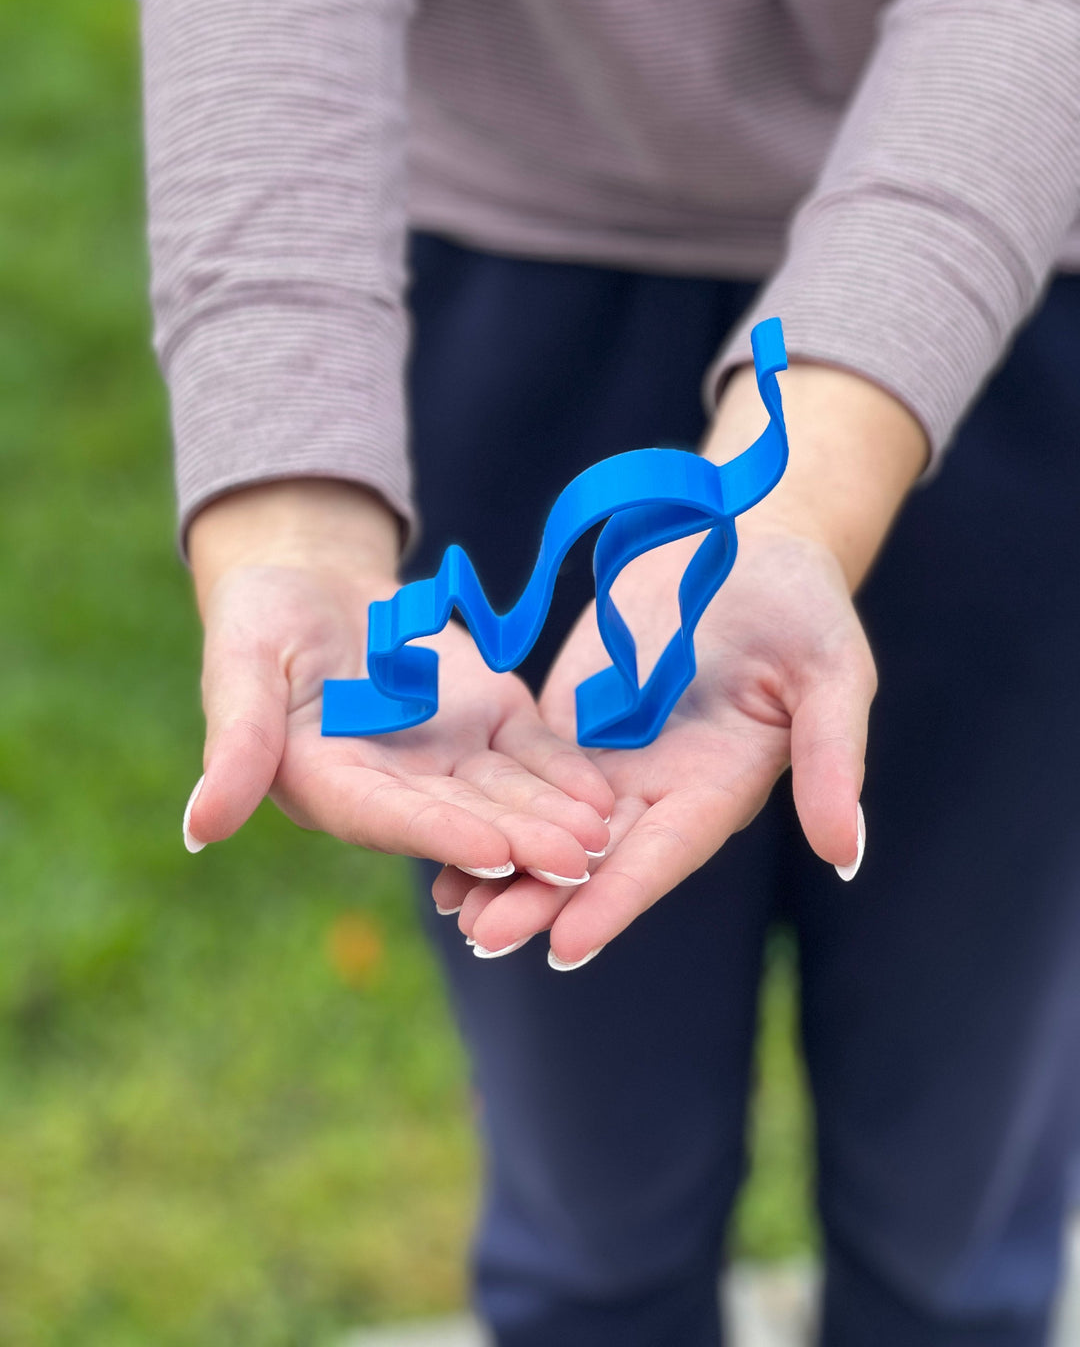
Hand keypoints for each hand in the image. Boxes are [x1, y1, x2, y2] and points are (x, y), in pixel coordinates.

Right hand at [183, 481, 611, 874]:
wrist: (315, 580)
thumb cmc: (262, 621)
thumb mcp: (242, 669)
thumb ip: (235, 745)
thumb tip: (199, 831)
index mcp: (332, 785)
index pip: (392, 817)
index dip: (441, 834)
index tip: (493, 852)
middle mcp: (397, 788)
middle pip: (463, 818)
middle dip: (521, 841)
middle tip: (577, 861)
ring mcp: (448, 760)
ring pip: (507, 794)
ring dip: (554, 818)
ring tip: (604, 836)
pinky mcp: (487, 724)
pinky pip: (531, 753)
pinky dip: (565, 772)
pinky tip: (604, 792)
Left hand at [433, 527, 873, 961]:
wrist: (740, 538)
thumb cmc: (800, 601)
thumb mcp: (832, 671)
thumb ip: (830, 758)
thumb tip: (844, 854)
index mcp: (721, 787)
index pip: (664, 855)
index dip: (617, 899)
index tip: (567, 947)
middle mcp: (662, 788)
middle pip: (597, 858)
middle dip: (543, 899)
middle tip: (484, 937)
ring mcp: (612, 759)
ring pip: (551, 829)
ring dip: (506, 867)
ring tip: (450, 906)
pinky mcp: (573, 723)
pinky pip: (527, 776)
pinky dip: (491, 807)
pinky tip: (443, 831)